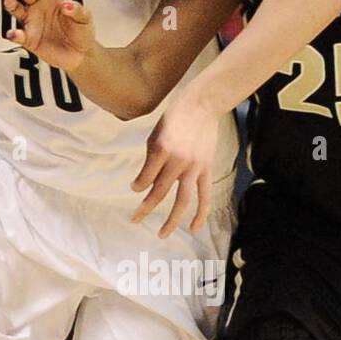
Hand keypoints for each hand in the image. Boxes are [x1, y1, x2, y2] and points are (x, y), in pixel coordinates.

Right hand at [3, 0, 93, 71]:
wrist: (81, 55)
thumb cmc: (81, 33)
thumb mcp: (85, 19)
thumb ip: (77, 10)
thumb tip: (68, 5)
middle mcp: (39, 8)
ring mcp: (33, 23)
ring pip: (17, 10)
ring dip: (12, 4)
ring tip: (10, 1)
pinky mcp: (29, 39)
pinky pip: (19, 36)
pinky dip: (14, 35)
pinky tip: (14, 34)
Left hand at [132, 85, 219, 237]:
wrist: (203, 105)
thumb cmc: (175, 117)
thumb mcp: (156, 133)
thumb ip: (153, 158)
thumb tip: (149, 181)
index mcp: (161, 150)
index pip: (146, 177)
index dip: (138, 186)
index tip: (135, 189)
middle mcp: (177, 161)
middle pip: (159, 192)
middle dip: (145, 209)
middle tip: (134, 220)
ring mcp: (194, 167)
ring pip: (182, 200)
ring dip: (171, 220)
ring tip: (162, 234)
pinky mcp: (206, 169)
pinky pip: (204, 196)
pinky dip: (200, 214)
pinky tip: (194, 228)